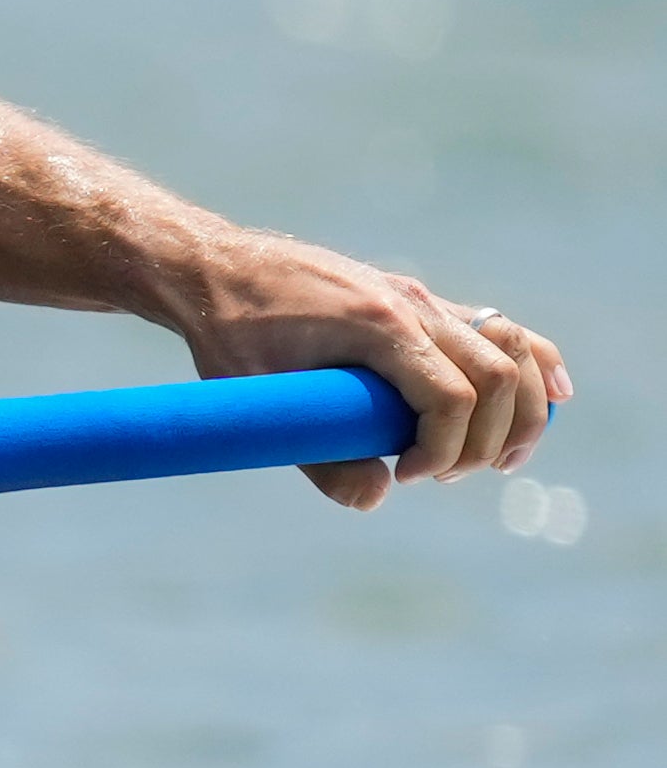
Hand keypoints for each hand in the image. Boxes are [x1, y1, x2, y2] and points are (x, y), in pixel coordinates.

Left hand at [157, 231, 571, 509]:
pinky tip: (557, 396)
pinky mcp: (420, 300)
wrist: (211, 269)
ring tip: (504, 460)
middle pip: (498, 376)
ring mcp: (421, 298)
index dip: (445, 450)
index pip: (452, 397)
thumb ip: (316, 457)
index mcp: (376, 325)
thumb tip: (377, 499)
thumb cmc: (226, 335)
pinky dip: (536, 363)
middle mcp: (411, 304)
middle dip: (487, 440)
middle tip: (443, 477)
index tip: (409, 477)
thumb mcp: (256, 401)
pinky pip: (498, 328)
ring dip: (524, 410)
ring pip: (513, 349)